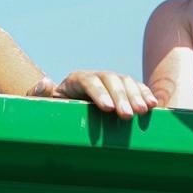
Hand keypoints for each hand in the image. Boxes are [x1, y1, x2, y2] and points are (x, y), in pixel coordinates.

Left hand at [33, 71, 156, 119]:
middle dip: (121, 97)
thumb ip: (39, 95)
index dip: (99, 93)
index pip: (89, 81)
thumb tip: (45, 82)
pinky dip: (145, 95)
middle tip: (127, 116)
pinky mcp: (123, 90)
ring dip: (136, 96)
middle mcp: (95, 76)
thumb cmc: (53, 110)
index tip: (108, 109)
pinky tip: (153, 106)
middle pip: (111, 80)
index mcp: (75, 79)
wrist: (66, 110)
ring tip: (143, 112)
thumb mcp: (42, 104)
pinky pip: (137, 88)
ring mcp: (111, 81)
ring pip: (126, 81)